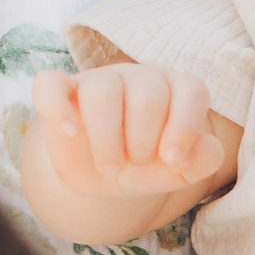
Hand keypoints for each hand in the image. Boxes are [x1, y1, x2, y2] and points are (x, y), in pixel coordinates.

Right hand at [30, 64, 227, 199]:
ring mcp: (100, 81)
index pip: (191, 90)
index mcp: (177, 90)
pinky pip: (50, 84)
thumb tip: (201, 147)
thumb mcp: (179, 170)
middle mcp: (141, 78)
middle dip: (143, 143)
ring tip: (110, 168)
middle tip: (136, 166)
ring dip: (107, 139)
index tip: (174, 160)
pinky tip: (69, 132)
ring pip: (102, 91)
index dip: (184, 126)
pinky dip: (56, 107)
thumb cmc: (149, 165)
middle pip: (148, 96)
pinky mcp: (62, 92)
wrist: (103, 176)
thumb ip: (204, 159)